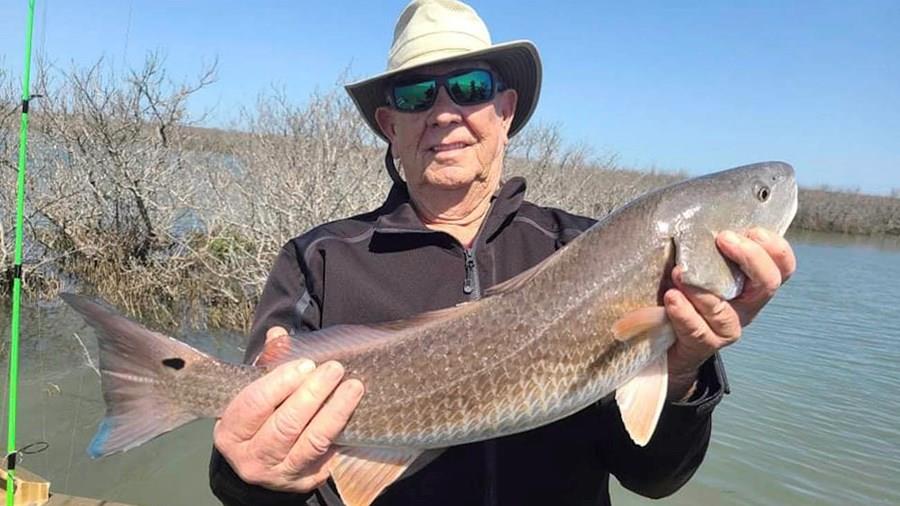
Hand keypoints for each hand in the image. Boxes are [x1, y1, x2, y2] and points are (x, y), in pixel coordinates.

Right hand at [213, 326, 364, 491]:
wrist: (261, 462)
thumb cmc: (259, 418)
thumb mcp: (254, 392)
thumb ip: (267, 364)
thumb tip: (279, 334)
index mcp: (231, 432)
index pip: (255, 404)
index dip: (281, 382)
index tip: (307, 364)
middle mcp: (251, 458)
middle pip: (285, 425)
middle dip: (313, 394)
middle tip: (335, 369)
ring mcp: (279, 474)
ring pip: (311, 443)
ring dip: (335, 413)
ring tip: (353, 387)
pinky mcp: (305, 482)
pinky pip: (329, 457)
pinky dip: (343, 434)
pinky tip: (356, 414)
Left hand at [664, 228, 796, 398]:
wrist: (662, 336)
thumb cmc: (680, 286)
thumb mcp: (696, 262)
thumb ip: (704, 243)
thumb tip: (694, 208)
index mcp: (750, 282)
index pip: (782, 265)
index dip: (775, 247)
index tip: (752, 229)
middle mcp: (746, 305)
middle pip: (768, 283)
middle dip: (751, 258)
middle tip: (724, 238)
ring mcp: (726, 328)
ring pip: (725, 311)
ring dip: (703, 290)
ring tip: (680, 272)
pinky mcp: (702, 345)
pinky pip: (698, 331)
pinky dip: (685, 313)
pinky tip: (672, 297)